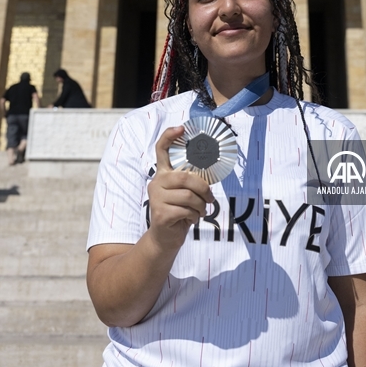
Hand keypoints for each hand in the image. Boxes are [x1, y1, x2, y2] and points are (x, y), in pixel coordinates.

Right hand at [147, 125, 215, 251]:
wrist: (165, 238)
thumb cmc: (179, 212)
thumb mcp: (185, 193)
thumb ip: (191, 181)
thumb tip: (210, 172)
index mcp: (163, 174)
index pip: (162, 150)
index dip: (170, 137)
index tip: (181, 128)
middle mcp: (156, 182)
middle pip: (185, 177)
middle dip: (203, 189)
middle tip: (209, 198)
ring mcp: (156, 198)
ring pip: (188, 196)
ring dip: (200, 206)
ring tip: (199, 211)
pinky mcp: (159, 213)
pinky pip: (186, 210)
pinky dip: (194, 216)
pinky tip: (191, 219)